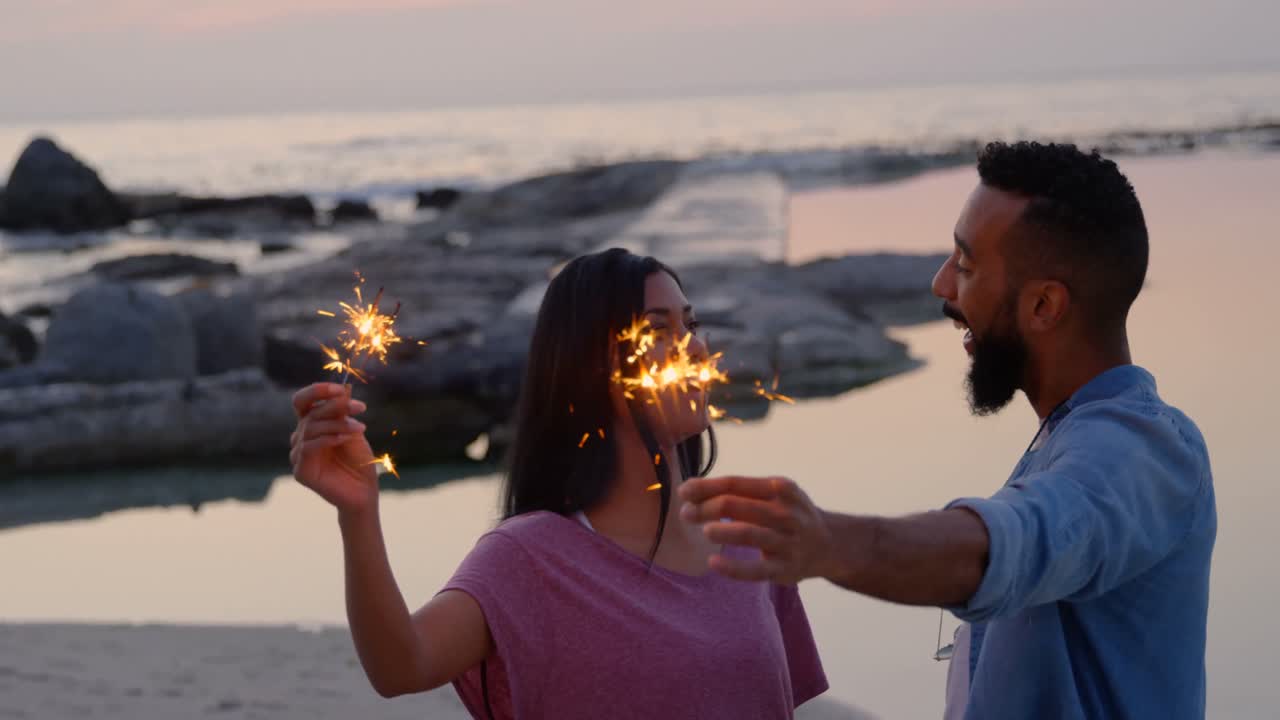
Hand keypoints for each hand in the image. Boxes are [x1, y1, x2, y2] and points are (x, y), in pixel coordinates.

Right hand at [290, 383, 378, 515]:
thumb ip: (344, 412)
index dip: (317, 391)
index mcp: (310, 425)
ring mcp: (297, 455)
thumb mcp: (353, 430)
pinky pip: (308, 448)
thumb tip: (343, 387)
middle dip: (335, 407)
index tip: (339, 388)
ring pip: (310, 428)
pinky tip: (345, 438)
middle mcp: (300, 438)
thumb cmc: (359, 459)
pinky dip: (328, 439)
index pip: (303, 401)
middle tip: (359, 407)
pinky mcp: (300, 471)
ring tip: (360, 428)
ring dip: (337, 424)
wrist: (364, 490)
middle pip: (310, 414)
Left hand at [679, 475, 836, 584]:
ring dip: (720, 531)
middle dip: (706, 508)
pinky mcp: (785, 569)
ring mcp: (786, 541)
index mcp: (779, 488)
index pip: (735, 483)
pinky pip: (755, 571)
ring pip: (747, 534)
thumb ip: (739, 492)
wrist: (829, 543)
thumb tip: (691, 491)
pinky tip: (713, 562)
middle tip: (687, 514)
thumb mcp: (773, 493)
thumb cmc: (788, 513)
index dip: (705, 487)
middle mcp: (785, 512)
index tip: (684, 492)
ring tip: (704, 531)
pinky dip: (732, 567)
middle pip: (736, 505)